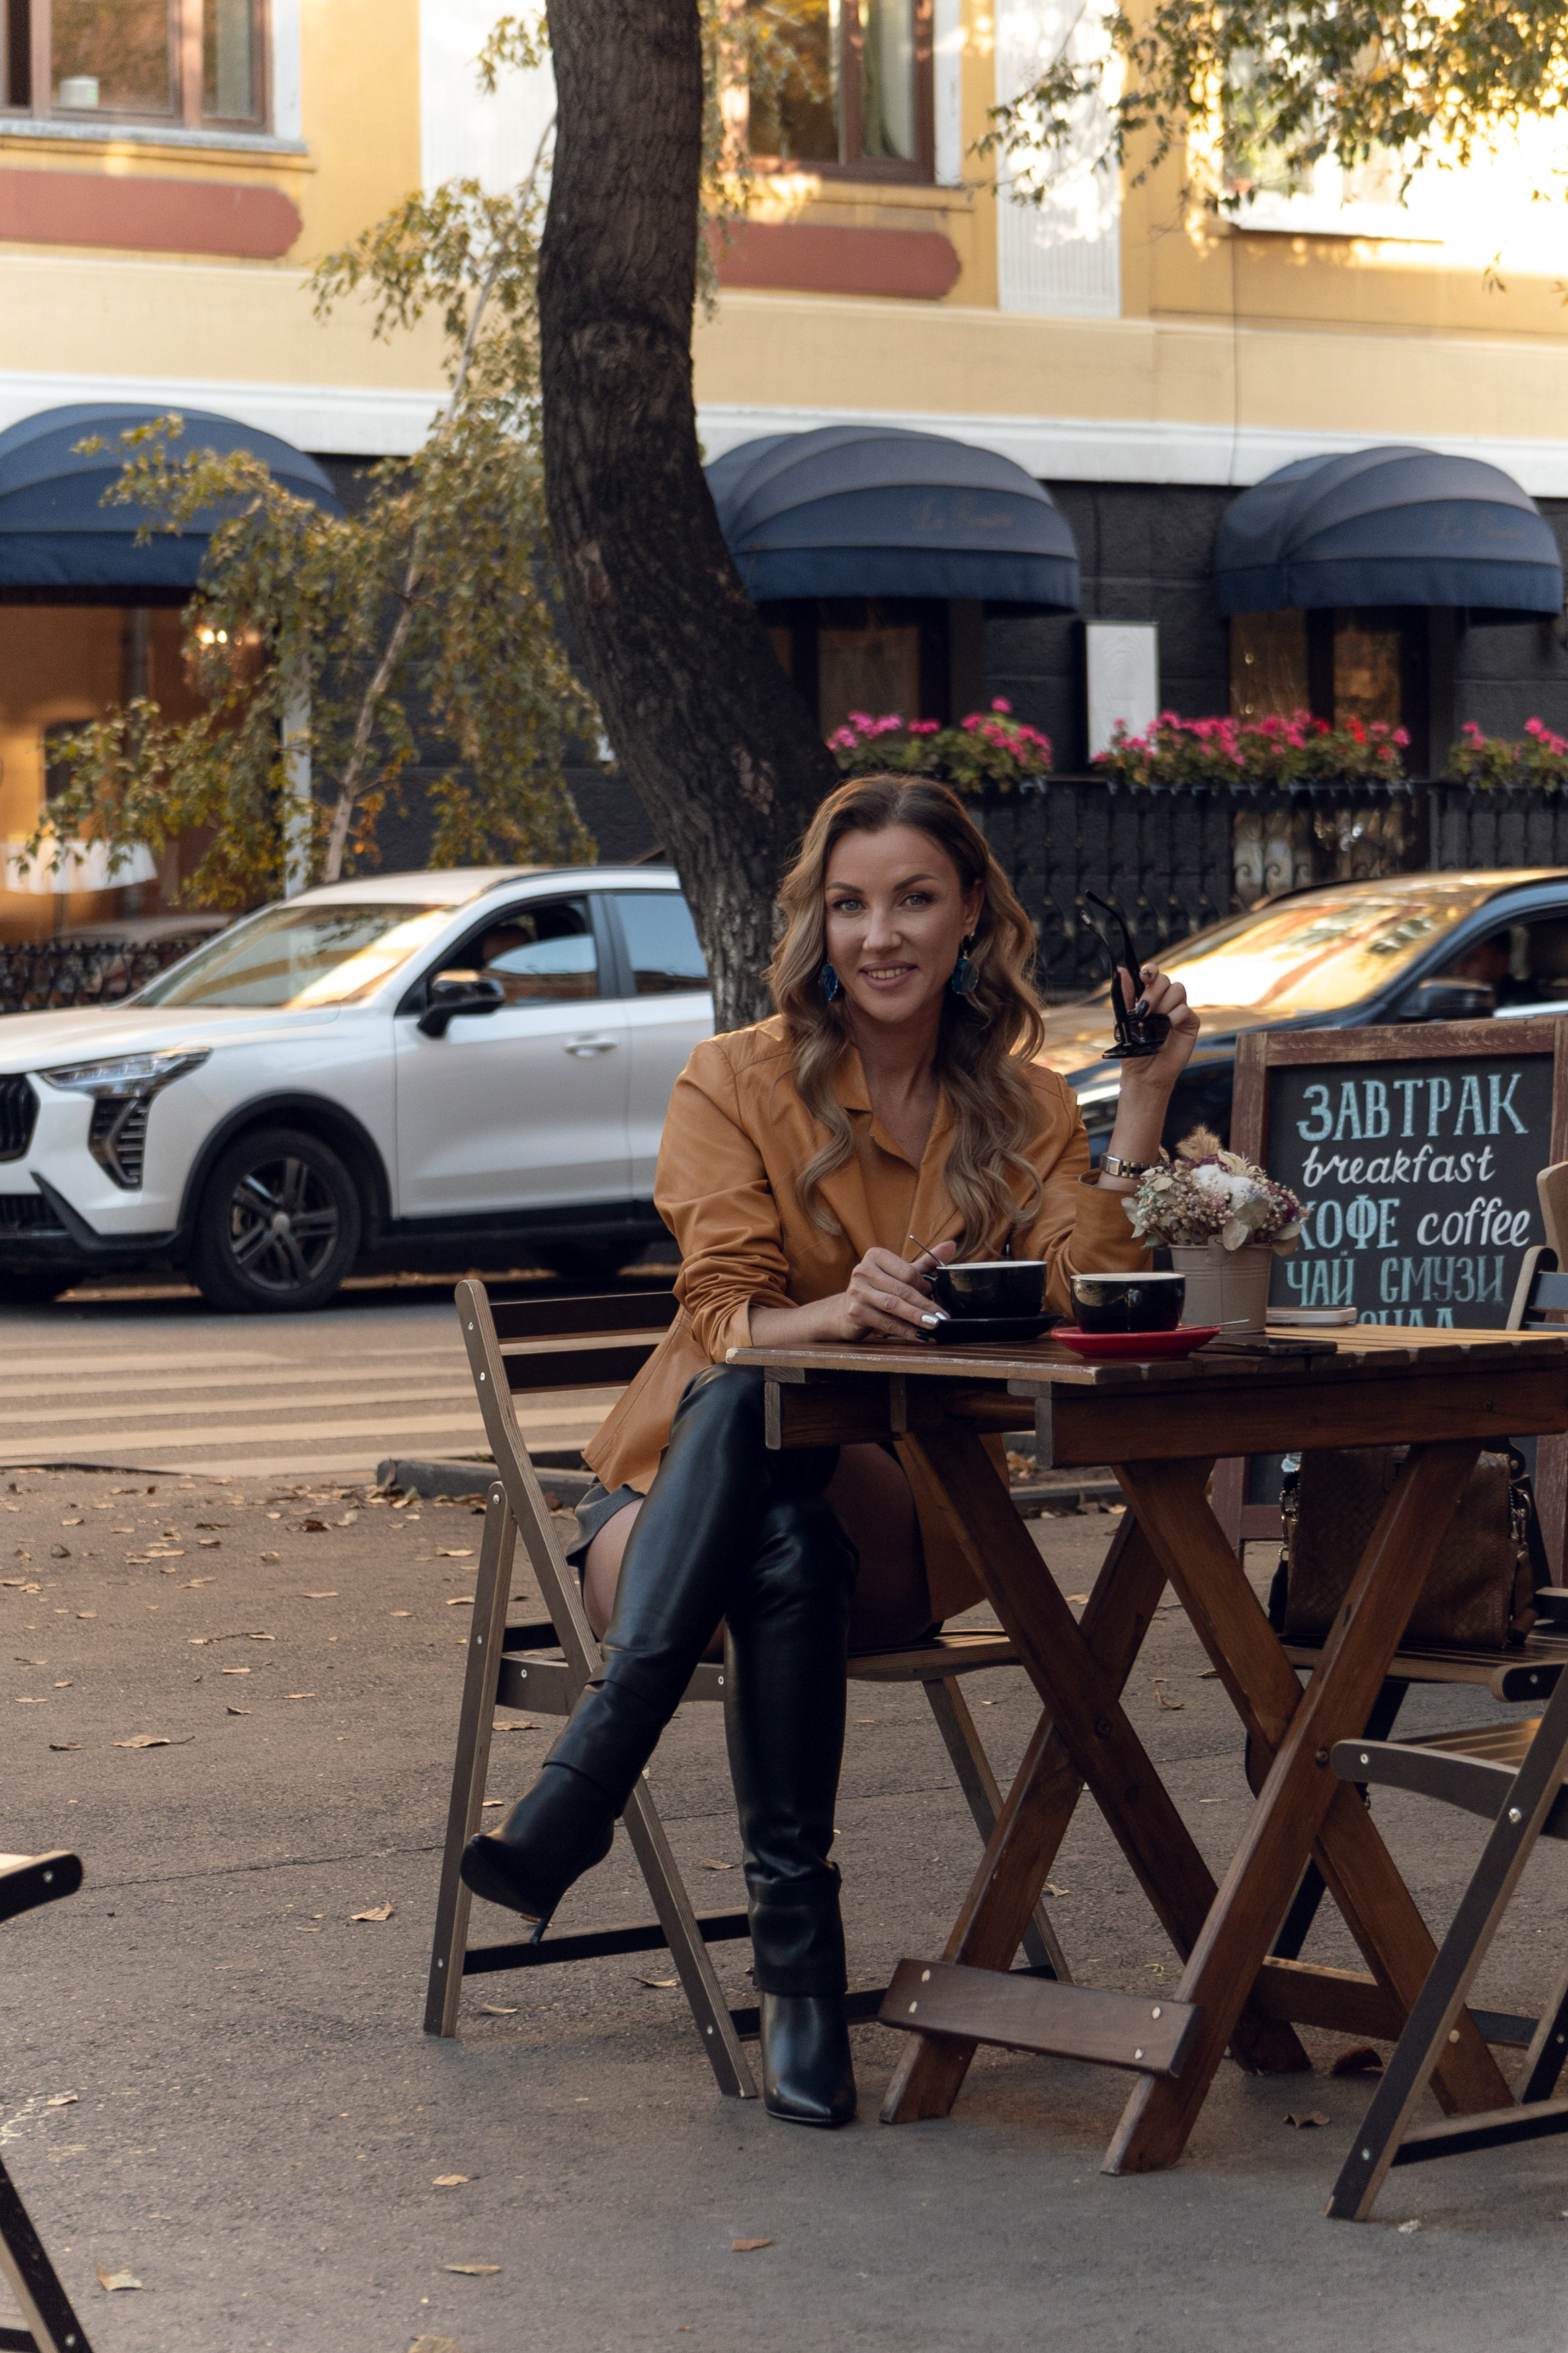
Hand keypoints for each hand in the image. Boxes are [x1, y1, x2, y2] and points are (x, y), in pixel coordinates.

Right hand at [831, 1238, 956, 1344]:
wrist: (846, 1311)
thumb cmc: (878, 1289)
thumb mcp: (899, 1273)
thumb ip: (925, 1262)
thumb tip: (951, 1245)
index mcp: (875, 1256)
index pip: (907, 1271)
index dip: (924, 1285)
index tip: (935, 1295)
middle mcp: (863, 1270)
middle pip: (901, 1289)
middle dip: (925, 1305)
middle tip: (943, 1316)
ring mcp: (857, 1291)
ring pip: (894, 1305)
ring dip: (916, 1317)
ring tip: (934, 1324)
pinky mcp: (855, 1311)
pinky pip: (886, 1322)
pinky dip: (905, 1330)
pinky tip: (919, 1335)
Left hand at [1115, 962, 1198, 1097]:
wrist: (1144, 1073)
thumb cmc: (1133, 1049)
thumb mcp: (1123, 1021)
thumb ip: (1124, 996)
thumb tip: (1120, 971)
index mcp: (1147, 997)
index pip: (1152, 974)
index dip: (1150, 971)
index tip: (1144, 977)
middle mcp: (1164, 1000)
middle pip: (1165, 980)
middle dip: (1153, 992)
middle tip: (1143, 1010)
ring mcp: (1177, 1010)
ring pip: (1178, 990)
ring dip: (1164, 1003)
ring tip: (1154, 1022)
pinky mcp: (1189, 1023)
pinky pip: (1185, 1009)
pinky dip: (1175, 1016)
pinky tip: (1167, 1028)